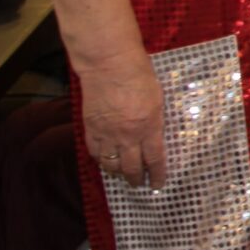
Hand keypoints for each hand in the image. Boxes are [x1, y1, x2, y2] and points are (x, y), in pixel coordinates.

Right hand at [81, 54, 166, 188]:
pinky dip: (100, 160)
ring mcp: (107, 133)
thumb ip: (156, 121)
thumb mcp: (158, 100)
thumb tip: (155, 136)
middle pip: (131, 167)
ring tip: (122, 175)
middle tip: (139, 184)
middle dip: (136, 179)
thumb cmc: (140, 76)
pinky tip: (104, 161)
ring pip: (111, 164)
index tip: (157, 184)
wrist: (109, 65)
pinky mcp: (90, 128)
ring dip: (117, 173)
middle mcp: (127, 136)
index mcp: (149, 127)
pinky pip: (94, 152)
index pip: (155, 160)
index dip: (157, 175)